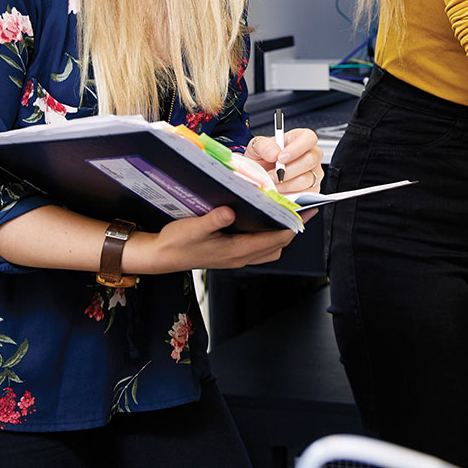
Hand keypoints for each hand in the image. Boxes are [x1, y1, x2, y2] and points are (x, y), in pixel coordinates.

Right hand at [130, 207, 296, 271]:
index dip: (292, 226)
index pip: (274, 240)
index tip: (306, 212)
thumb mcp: (192, 228)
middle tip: (303, 210)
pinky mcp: (232, 254)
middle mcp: (240, 257)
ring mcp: (237, 257)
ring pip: (270, 248)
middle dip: (292, 229)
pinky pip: (259, 247)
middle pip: (278, 246)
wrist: (162, 257)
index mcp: (235, 251)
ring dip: (281, 234)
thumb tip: (230, 210)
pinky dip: (268, 236)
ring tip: (288, 214)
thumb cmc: (176, 242)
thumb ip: (212, 219)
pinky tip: (265, 221)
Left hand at [246, 128, 323, 193]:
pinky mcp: (312, 189)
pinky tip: (279, 188)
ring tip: (273, 181)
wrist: (260, 173)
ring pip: (306, 179)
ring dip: (286, 183)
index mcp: (301, 138)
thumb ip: (264, 146)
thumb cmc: (264, 157)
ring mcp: (314, 172)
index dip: (297, 148)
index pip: (309, 138)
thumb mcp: (258, 146)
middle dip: (288, 170)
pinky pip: (304, 192)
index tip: (281, 157)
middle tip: (273, 173)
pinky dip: (289, 192)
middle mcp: (311, 154)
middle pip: (310, 160)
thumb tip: (274, 153)